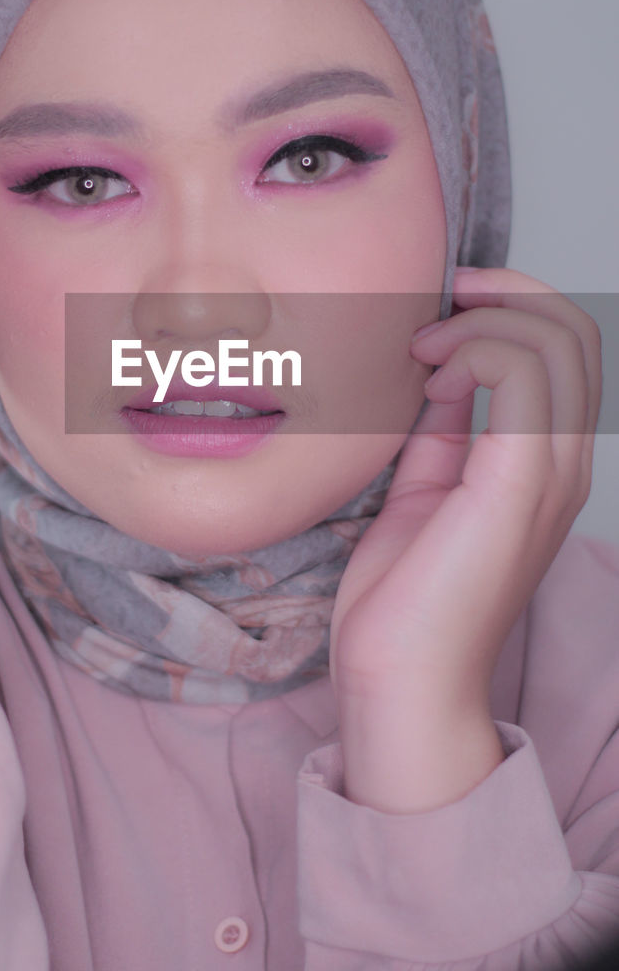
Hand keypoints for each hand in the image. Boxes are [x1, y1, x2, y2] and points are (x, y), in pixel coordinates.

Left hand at [327, 267, 601, 807]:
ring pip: (556, 340)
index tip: (443, 311)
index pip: (568, 351)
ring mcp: (549, 475)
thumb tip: (440, 374)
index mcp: (546, 466)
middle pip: (574, 331)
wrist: (396, 677)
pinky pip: (521, 375)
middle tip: (440, 305)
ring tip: (424, 352)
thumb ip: (443, 432)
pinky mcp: (517, 485)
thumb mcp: (424, 489)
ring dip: (483, 321)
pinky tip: (430, 379)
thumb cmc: (403, 597)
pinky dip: (474, 350)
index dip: (513, 306)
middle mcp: (564, 465)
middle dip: (505, 293)